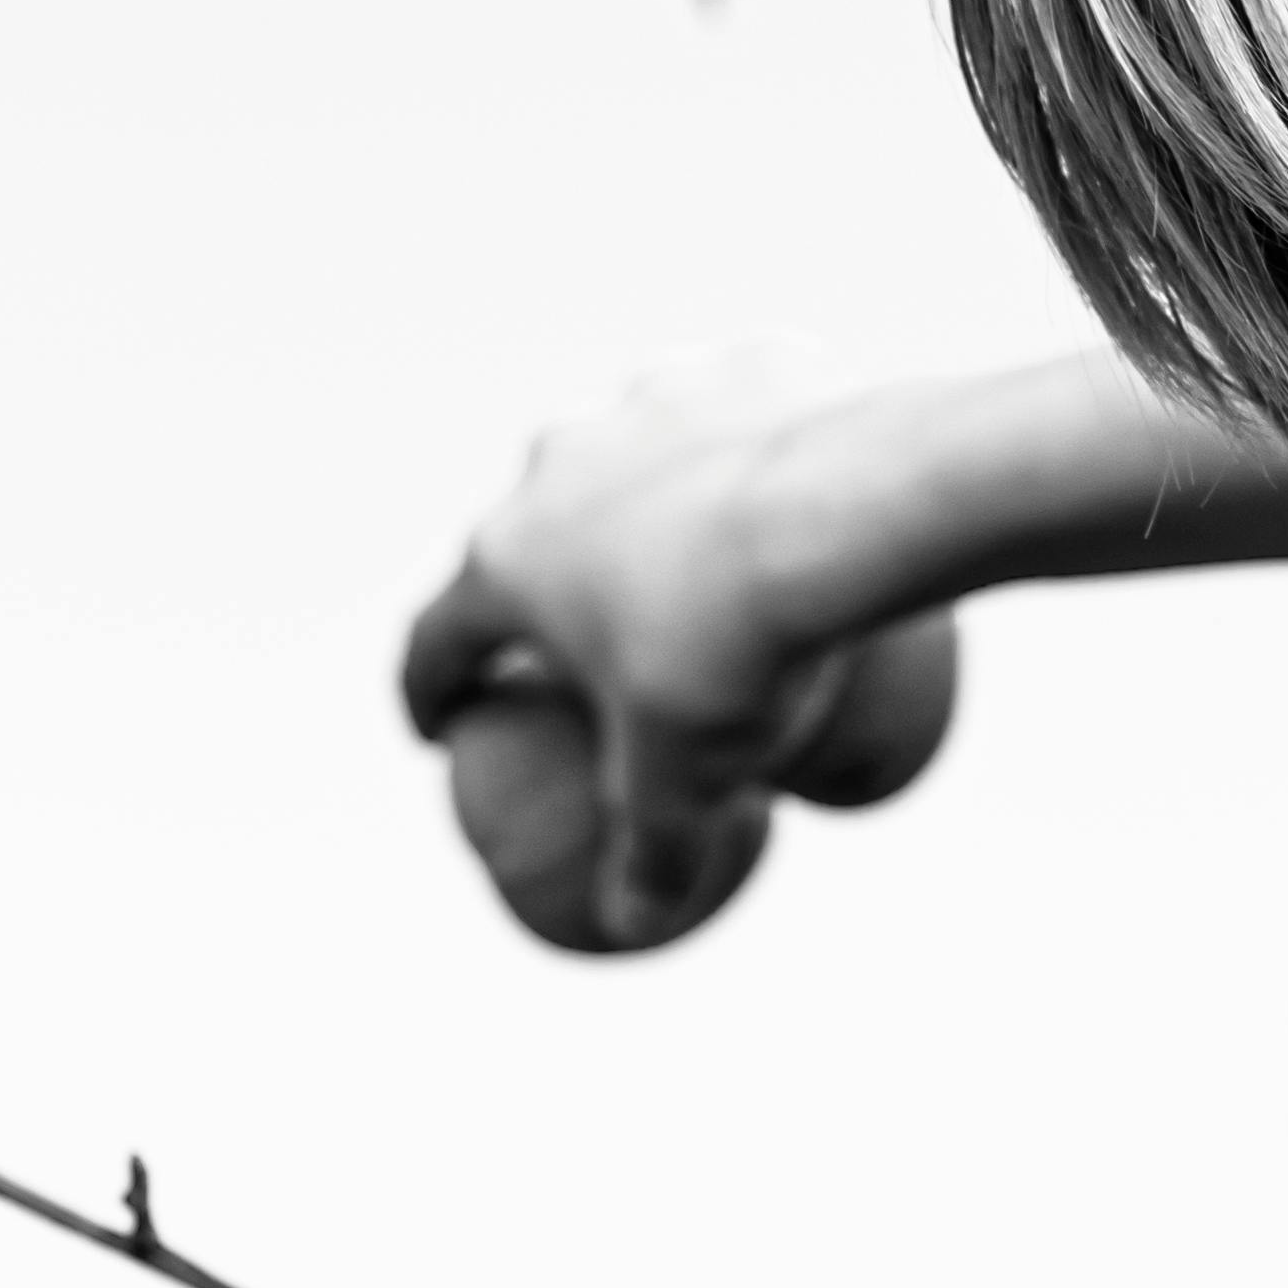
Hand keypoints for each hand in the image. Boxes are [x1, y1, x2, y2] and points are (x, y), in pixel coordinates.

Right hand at [399, 369, 958, 955]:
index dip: (431, 687)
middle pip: (532, 528)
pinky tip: (805, 485)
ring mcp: (653, 398)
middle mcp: (561, 463)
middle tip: (590, 628)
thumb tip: (635, 926)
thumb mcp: (692, 782)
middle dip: (547, 573)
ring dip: (656, 494)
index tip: (442, 723)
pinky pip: (748, 406)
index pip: (441, 637)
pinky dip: (763, 445)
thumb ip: (654, 858)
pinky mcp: (750, 362)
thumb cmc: (744, 654)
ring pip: (639, 450)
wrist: (856, 511)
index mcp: (512, 562)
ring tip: (710, 545)